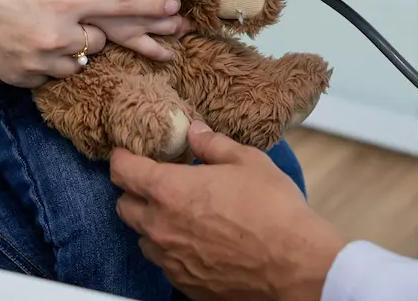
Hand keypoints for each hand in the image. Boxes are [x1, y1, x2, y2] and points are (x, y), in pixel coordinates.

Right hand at [0, 0, 182, 86]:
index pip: (121, 2)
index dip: (151, 3)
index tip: (173, 4)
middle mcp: (57, 34)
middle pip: (103, 37)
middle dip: (102, 25)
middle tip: (84, 12)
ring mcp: (39, 60)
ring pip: (80, 59)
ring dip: (77, 45)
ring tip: (56, 25)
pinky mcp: (22, 77)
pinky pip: (53, 73)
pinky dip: (51, 60)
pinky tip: (35, 40)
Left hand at [111, 122, 345, 300]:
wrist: (294, 266)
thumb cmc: (272, 209)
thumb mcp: (246, 161)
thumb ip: (213, 144)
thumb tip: (195, 132)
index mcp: (170, 190)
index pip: (124, 171)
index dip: (123, 157)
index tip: (129, 151)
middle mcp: (161, 227)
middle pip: (124, 206)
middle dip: (133, 190)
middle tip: (156, 179)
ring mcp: (171, 260)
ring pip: (142, 238)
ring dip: (151, 222)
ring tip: (177, 211)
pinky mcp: (185, 285)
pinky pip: (164, 263)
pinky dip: (170, 248)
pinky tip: (195, 239)